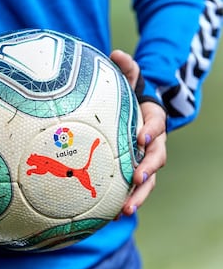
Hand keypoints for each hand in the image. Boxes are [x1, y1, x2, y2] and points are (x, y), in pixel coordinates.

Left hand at [110, 50, 166, 215]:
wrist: (135, 115)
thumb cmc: (130, 100)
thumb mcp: (129, 82)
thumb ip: (126, 69)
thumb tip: (116, 52)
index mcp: (152, 121)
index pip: (156, 126)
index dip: (151, 131)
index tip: (141, 138)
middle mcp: (153, 144)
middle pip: (156, 159)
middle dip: (149, 170)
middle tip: (137, 179)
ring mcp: (145, 161)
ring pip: (148, 180)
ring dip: (139, 194)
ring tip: (125, 210)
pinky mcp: (135, 172)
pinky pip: (134, 188)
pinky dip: (126, 200)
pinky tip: (111, 216)